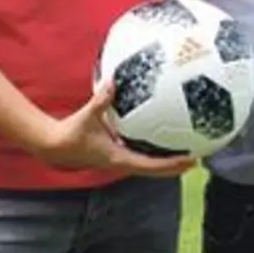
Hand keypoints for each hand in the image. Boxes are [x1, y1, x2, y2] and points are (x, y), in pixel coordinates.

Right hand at [33, 80, 196, 176]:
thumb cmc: (71, 133)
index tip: (190, 160)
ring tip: (187, 153)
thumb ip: (101, 100)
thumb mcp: (87, 116)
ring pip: (149, 166)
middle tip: (198, 159)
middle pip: (156, 171)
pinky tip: (163, 140)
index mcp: (119, 158)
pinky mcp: (117, 155)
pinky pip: (141, 156)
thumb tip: (112, 81)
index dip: (172, 164)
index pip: (152, 166)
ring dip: (167, 163)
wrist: (55, 146)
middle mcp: (123, 162)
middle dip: (176, 167)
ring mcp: (121, 160)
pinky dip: (155, 153)